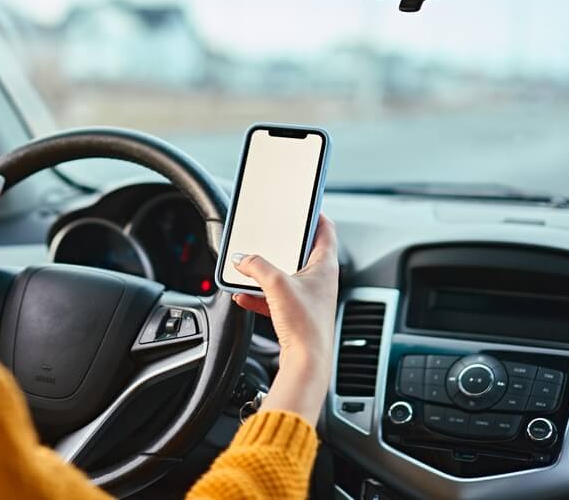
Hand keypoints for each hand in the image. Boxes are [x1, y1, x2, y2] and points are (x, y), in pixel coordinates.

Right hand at [230, 214, 339, 423]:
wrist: (307, 363)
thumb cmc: (304, 324)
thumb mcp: (276, 284)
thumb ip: (256, 266)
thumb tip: (242, 259)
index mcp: (325, 265)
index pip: (325, 229)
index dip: (314, 214)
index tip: (302, 205)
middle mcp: (320, 280)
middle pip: (301, 252)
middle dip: (282, 245)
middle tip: (268, 237)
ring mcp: (309, 297)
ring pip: (286, 276)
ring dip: (266, 273)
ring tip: (248, 270)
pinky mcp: (297, 315)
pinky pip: (276, 298)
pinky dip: (260, 295)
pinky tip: (244, 296)